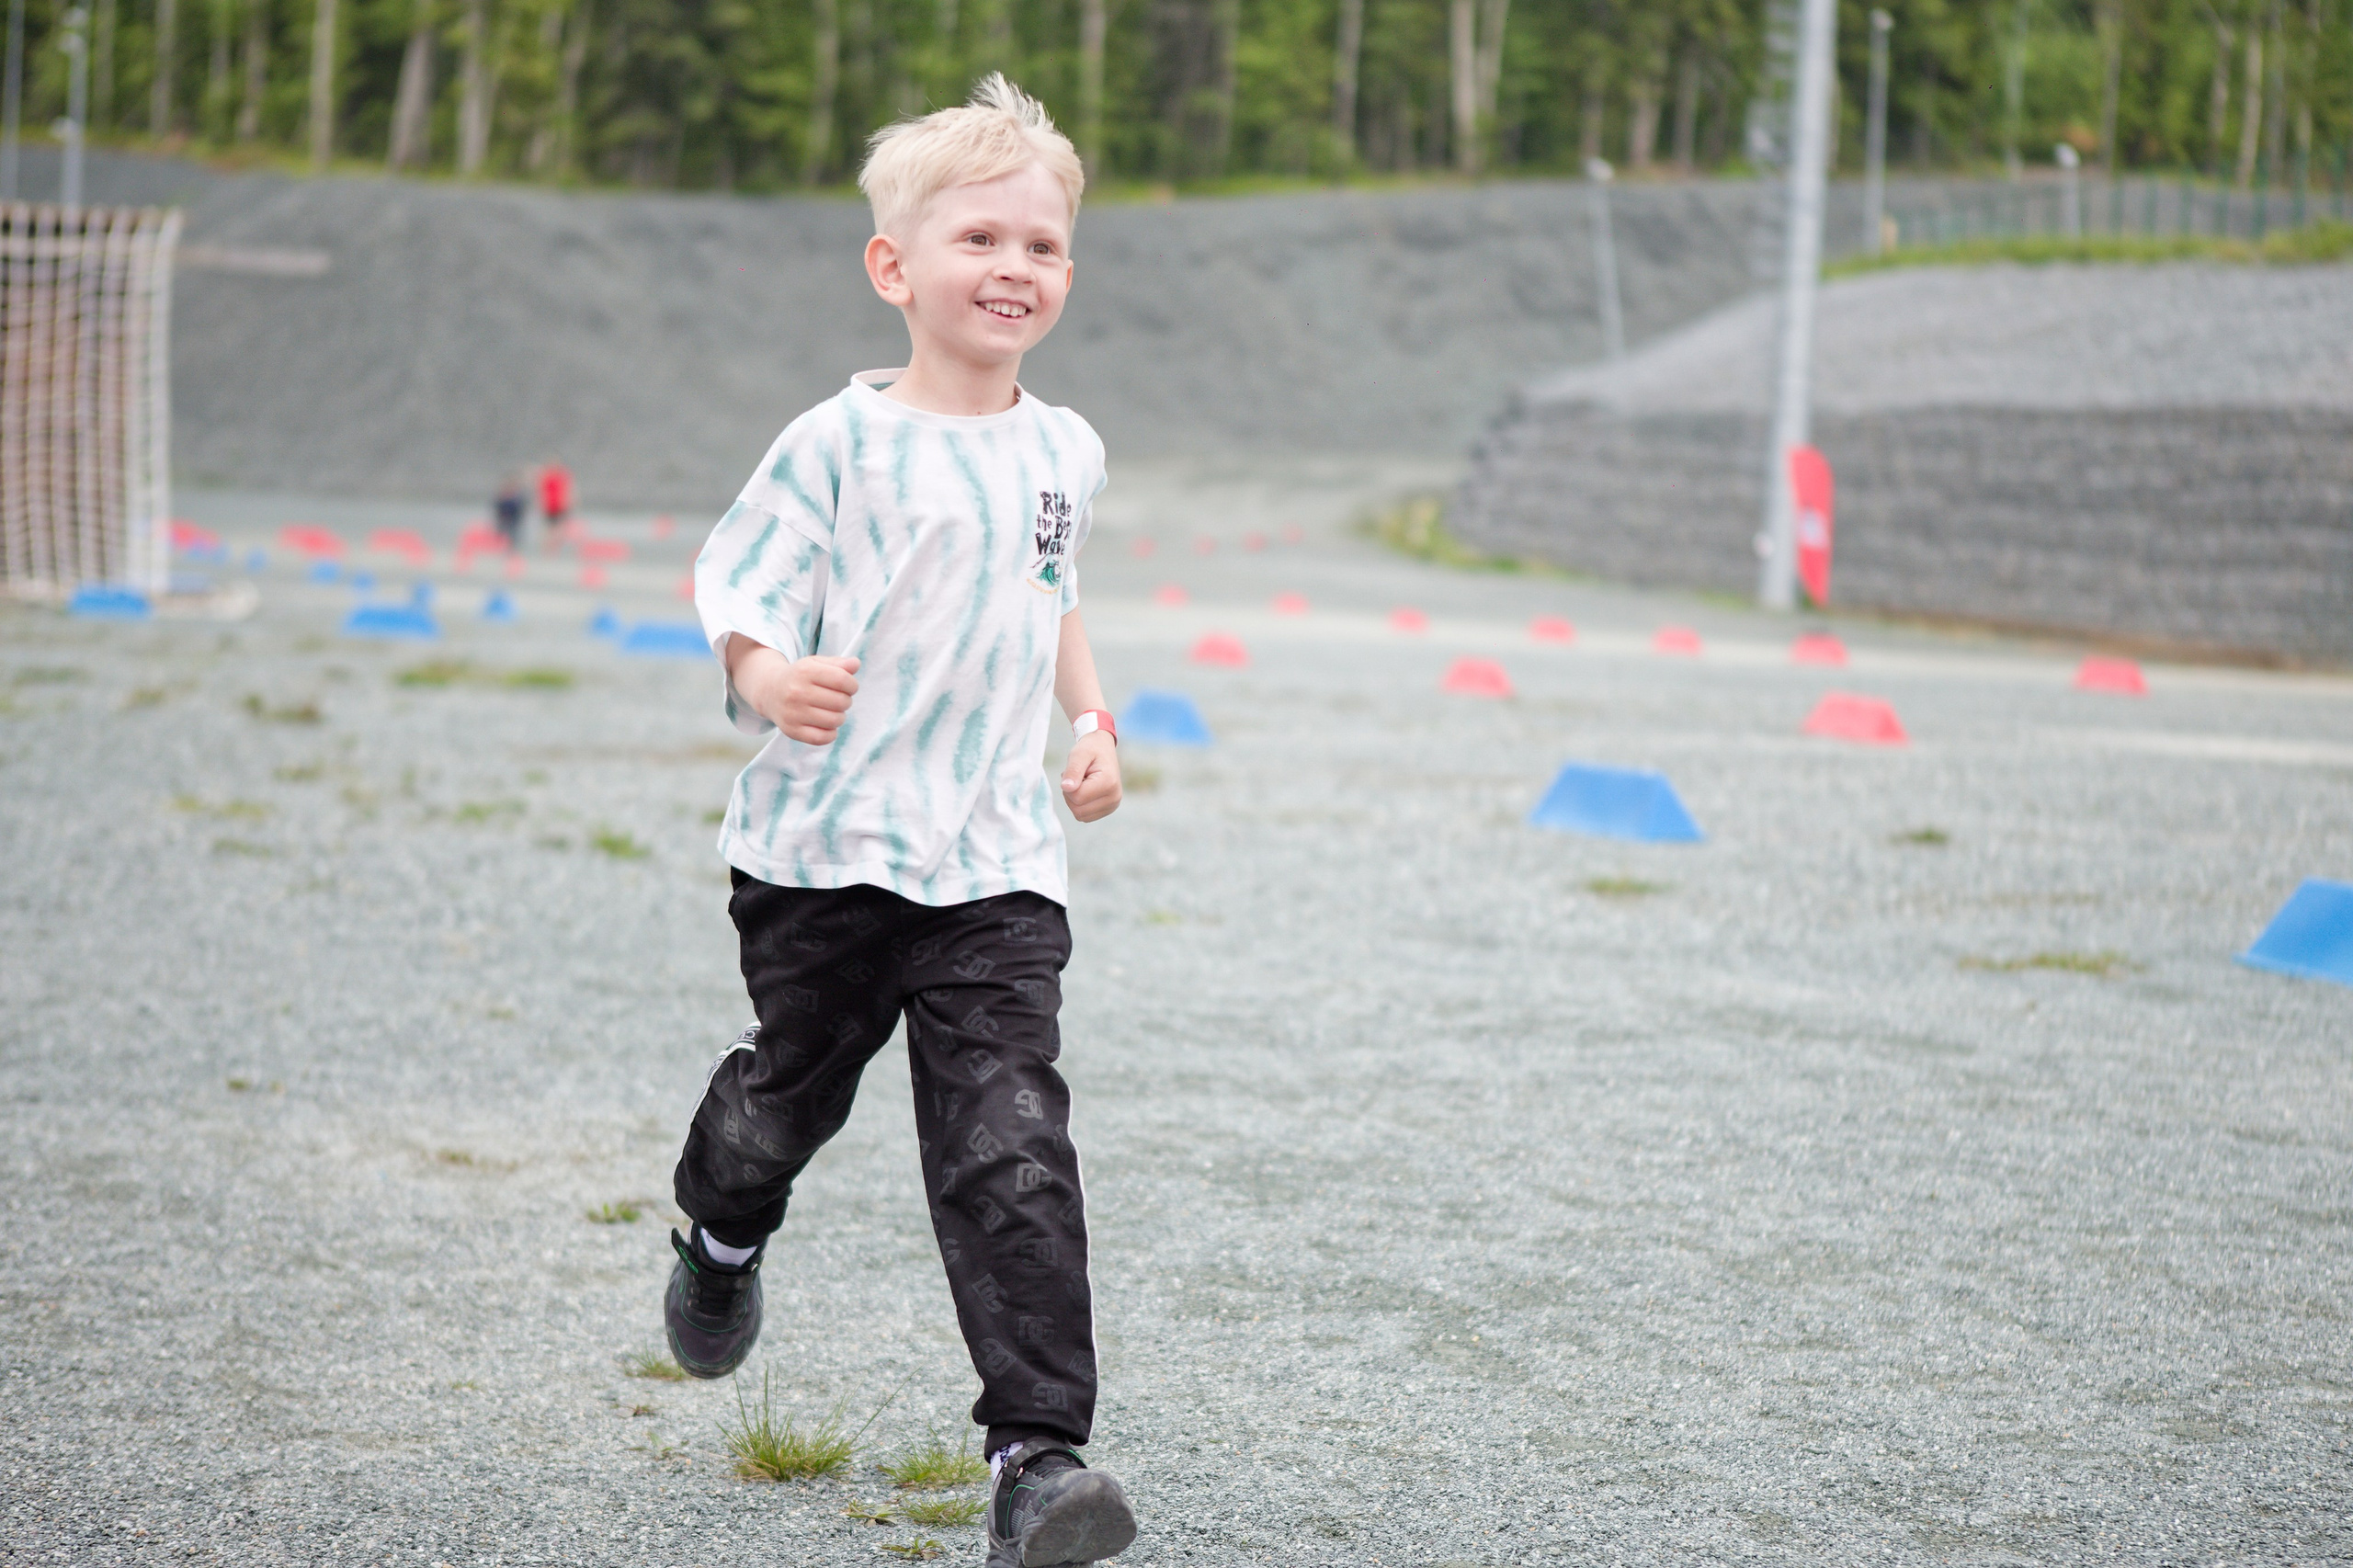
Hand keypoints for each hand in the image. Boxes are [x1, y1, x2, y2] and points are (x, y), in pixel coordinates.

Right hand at [732, 641, 859, 744]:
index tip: (848, 687)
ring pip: (834, 721)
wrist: (769, 692)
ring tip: (832, 711)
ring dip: (839, 717)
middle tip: (837, 699)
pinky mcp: (791, 730)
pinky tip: (826, 725)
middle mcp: (797, 692)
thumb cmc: (800, 677)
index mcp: (805, 672)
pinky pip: (822, 738)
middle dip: (846, 701)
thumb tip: (855, 664)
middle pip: (841, 702)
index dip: (852, 685)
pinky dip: (830, 733)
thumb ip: (838, 663)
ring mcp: (793, 713)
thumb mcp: (816, 664)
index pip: (842, 680)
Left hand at [1060, 732, 1120, 821]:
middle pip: (1078, 810)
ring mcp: (1112, 805)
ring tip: (1081, 783)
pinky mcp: (1108, 810)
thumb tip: (1066, 788)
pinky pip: (1084, 816)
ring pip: (1080, 815)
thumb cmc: (1090, 749)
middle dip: (1070, 794)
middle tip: (1076, 777)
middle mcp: (1114, 798)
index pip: (1077, 797)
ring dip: (1074, 800)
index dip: (1069, 785)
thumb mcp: (1079, 754)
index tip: (1075, 771)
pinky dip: (1080, 805)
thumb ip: (1073, 770)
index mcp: (1109, 783)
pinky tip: (1085, 790)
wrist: (1102, 748)